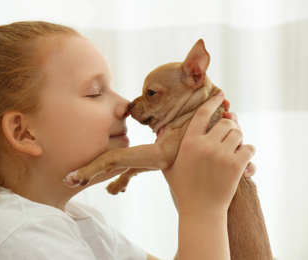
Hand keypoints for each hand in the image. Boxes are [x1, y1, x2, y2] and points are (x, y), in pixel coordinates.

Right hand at [162, 92, 255, 215]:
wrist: (200, 211)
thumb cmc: (182, 188)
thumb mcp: (168, 166)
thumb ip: (165, 146)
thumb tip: (159, 129)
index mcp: (189, 142)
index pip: (203, 113)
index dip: (212, 102)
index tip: (220, 96)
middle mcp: (205, 145)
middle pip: (226, 122)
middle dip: (230, 126)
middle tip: (228, 134)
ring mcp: (222, 155)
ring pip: (238, 133)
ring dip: (238, 138)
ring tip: (234, 146)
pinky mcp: (236, 166)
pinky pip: (249, 148)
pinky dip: (248, 152)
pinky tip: (243, 158)